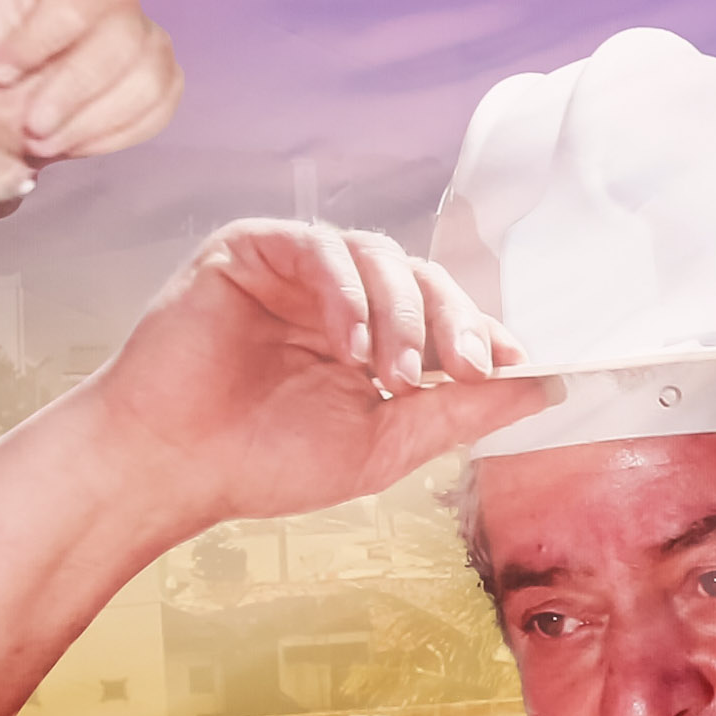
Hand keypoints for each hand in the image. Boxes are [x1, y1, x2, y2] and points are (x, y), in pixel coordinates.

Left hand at [0, 0, 182, 177]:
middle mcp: (126, 5)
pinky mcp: (166, 87)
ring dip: (87, 119)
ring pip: (142, 82)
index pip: (78, 2)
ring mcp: (152, 46)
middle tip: (27, 121)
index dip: (36, 43)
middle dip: (66, 91)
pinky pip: (158, 110)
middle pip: (117, 46)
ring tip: (44, 133)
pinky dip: (112, 133)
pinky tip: (76, 137)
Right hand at [74, 220, 549, 533]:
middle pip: (424, 278)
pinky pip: (318, 249)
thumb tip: (546, 387)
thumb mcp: (384, 443)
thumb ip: (459, 411)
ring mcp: (297, 270)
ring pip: (380, 257)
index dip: (486, 335)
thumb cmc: (263, 461)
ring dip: (403, 314)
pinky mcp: (250, 249)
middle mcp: (341, 297)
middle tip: (469, 368)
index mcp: (375, 339)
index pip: (447, 316)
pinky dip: (347, 294)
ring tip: (394, 373)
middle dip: (455, 323)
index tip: (515, 367)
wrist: (169, 466)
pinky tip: (350, 347)